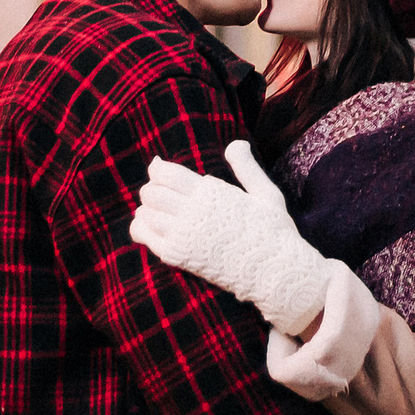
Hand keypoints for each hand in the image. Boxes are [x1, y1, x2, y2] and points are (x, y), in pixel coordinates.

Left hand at [130, 140, 338, 334]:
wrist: (273, 271)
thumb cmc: (273, 231)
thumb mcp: (266, 194)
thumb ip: (247, 168)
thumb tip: (236, 143)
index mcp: (210, 193)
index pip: (166, 174)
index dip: (157, 168)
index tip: (158, 168)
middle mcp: (192, 212)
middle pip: (152, 193)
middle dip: (152, 188)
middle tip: (160, 191)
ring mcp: (183, 236)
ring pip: (146, 213)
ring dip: (147, 208)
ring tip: (156, 209)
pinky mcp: (178, 256)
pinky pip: (146, 237)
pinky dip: (141, 228)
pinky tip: (149, 227)